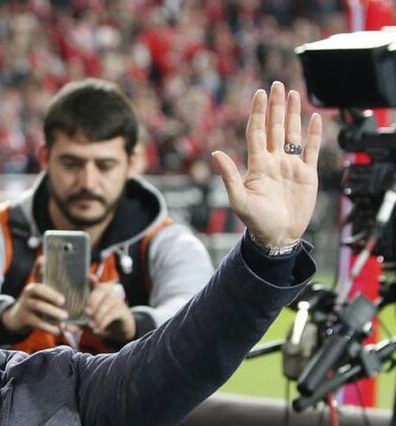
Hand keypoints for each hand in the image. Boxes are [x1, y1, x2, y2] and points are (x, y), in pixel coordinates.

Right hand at [0, 258, 68, 335]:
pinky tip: (58, 330)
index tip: (44, 260)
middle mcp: (28, 291)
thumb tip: (65, 270)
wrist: (17, 318)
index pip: (37, 272)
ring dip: (52, 312)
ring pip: (38, 306)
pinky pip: (37, 322)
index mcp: (35, 283)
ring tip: (65, 317)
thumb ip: (51, 282)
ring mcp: (25, 305)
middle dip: (51, 294)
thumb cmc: (36, 302)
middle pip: (38, 289)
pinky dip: (48, 327)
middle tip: (63, 301)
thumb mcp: (41, 291)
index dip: (40, 266)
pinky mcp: (25, 318)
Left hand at [83, 279, 134, 343]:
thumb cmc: (102, 323)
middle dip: (91, 303)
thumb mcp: (89, 324)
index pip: (93, 283)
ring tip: (92, 325)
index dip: (91, 279)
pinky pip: (112, 313)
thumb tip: (66, 327)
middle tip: (86, 314)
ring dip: (97, 315)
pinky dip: (104, 321)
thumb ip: (78, 324)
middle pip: (98, 292)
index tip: (89, 277)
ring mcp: (117, 300)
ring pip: (106, 303)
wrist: (120, 332)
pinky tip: (99, 328)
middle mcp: (108, 293)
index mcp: (97, 292)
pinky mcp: (123, 310)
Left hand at [212, 82, 321, 246]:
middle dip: (275, 107)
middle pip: (274, 127)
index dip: (258, 113)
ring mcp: (290, 165)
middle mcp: (273, 160)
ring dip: (292, 114)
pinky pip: (311, 149)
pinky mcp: (306, 174)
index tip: (259, 94)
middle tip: (277, 85)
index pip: (256, 132)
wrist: (278, 236)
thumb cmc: (256, 221)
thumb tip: (215, 153)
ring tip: (293, 94)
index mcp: (257, 164)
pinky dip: (313, 134)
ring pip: (291, 133)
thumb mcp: (239, 199)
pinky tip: (314, 118)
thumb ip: (228, 175)